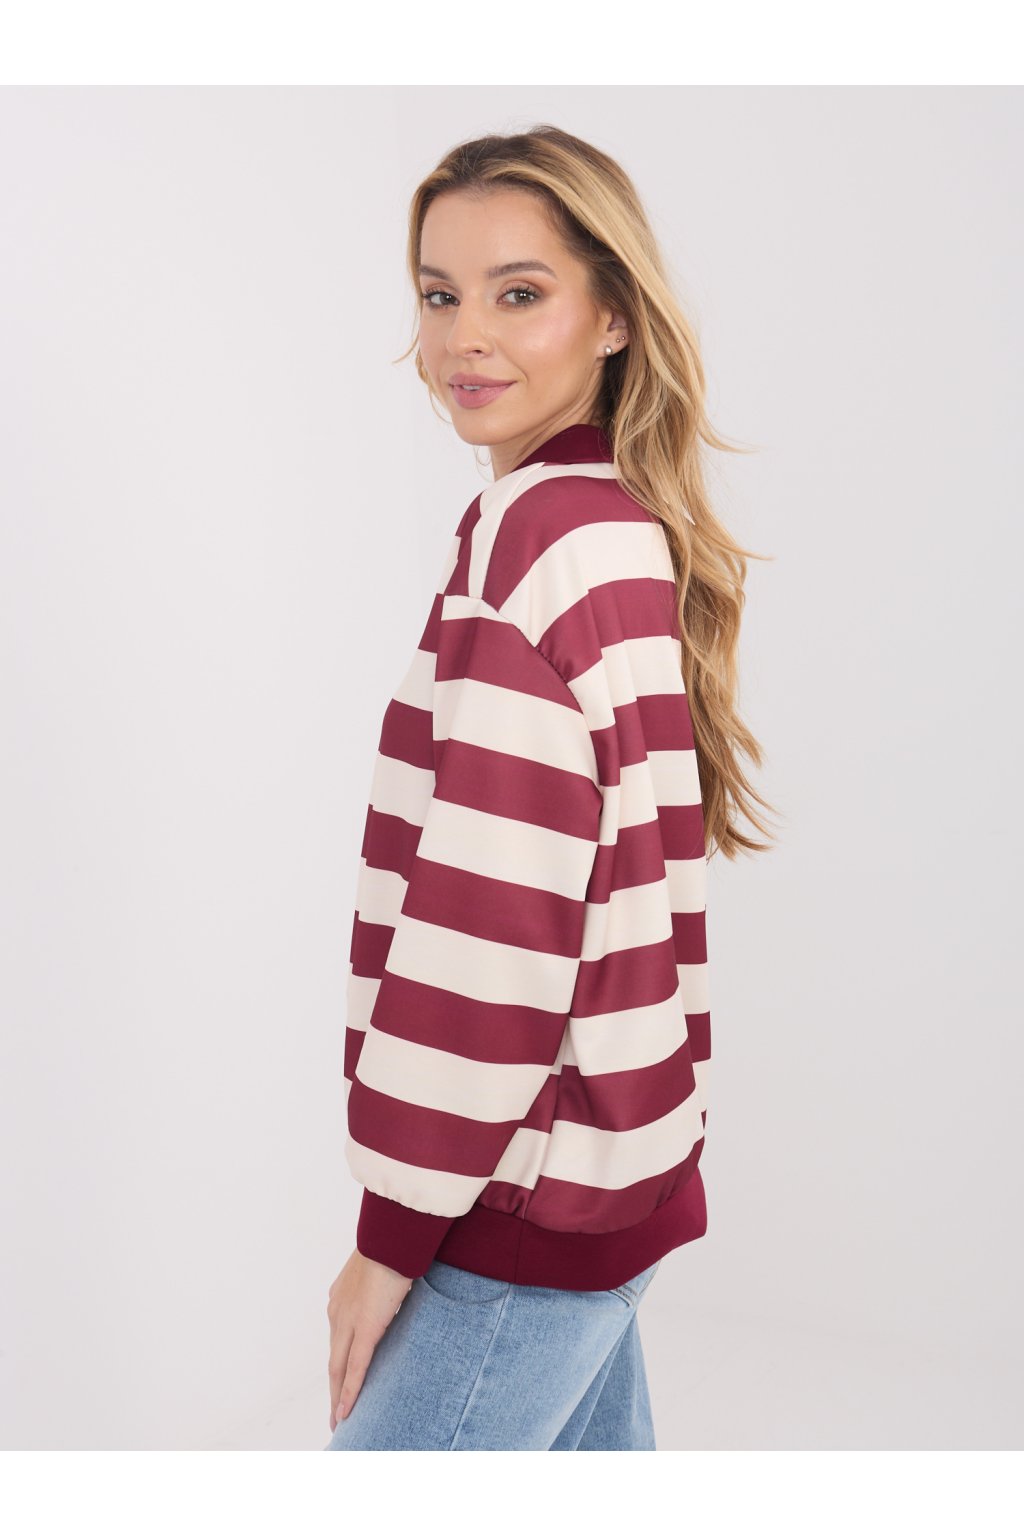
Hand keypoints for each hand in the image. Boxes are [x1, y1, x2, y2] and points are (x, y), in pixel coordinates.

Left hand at [327, 1247, 413, 1432]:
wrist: (394, 1235)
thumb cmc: (395, 1246)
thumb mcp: (386, 1272)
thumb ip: (385, 1290)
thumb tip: (399, 1295)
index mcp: (342, 1298)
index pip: (338, 1339)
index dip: (339, 1363)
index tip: (339, 1382)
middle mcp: (338, 1311)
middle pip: (334, 1359)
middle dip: (334, 1387)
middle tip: (336, 1413)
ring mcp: (348, 1321)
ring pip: (338, 1368)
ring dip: (338, 1395)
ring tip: (340, 1419)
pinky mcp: (364, 1328)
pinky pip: (355, 1367)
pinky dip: (349, 1391)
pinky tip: (346, 1411)